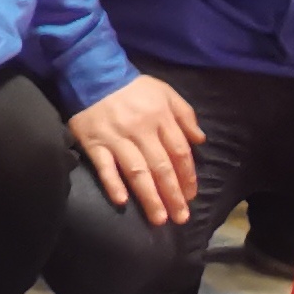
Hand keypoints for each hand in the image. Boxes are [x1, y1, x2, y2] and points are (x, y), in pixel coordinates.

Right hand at [68, 73, 204, 226]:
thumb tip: (200, 140)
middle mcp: (141, 130)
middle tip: (180, 218)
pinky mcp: (94, 143)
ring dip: (149, 197)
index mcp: (160, 117)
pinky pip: (104, 167)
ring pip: (137, 172)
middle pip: (161, 167)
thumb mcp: (165, 92)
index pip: (179, 152)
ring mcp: (116, 138)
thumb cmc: (133, 88)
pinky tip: (122, 201)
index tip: (191, 196)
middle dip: (172, 195)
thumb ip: (185, 115)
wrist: (93, 74)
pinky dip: (113, 184)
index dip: (187, 176)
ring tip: (159, 219)